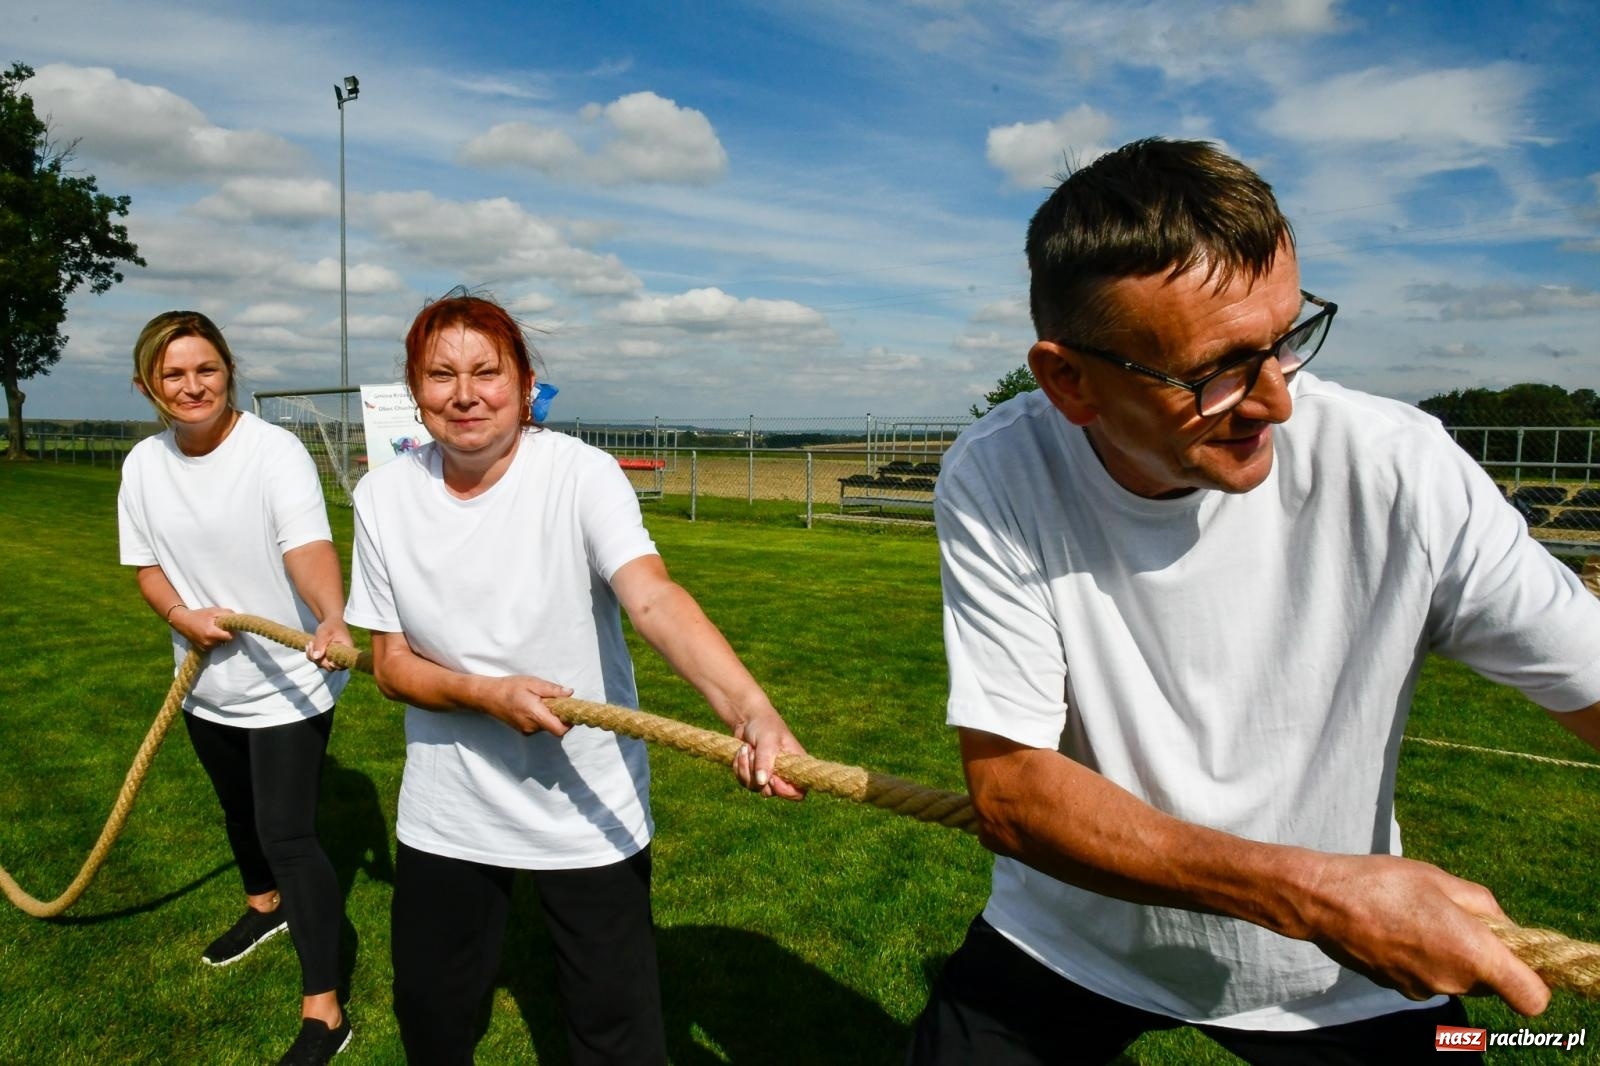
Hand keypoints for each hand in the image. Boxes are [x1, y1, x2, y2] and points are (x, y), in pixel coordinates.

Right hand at [169, 606, 235, 651]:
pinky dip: (214, 641)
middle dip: (226, 634)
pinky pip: (214, 646)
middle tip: (221, 627)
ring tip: (213, 629)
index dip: (232, 632)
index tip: (230, 627)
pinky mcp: (203, 649)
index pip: (230, 637)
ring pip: (220, 644)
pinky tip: (209, 634)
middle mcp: (209, 643)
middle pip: (226, 641)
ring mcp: (205, 647)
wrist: (182, 621)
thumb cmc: (199, 615)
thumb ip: (227, 613)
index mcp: (211, 634)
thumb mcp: (213, 611)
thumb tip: (237, 618)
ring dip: (220, 638)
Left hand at [306, 618, 354, 671]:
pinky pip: (318, 661)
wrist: (330, 622)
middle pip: (329, 667)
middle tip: (310, 645)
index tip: (321, 656)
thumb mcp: (324, 632)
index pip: (341, 664)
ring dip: (312, 656)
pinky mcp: (327, 657)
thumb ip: (320, 644)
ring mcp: (334, 657)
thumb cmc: (330, 625)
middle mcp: (341, 656)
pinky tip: (309, 645)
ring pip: (322, 665)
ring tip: (309, 643)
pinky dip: (311, 655)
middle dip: (317, 659)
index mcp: (346, 649)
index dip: (330, 664)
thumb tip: (316, 657)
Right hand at [480, 675, 572, 736]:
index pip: (559, 729)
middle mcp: (532, 727)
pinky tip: (533, 705)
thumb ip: (552, 690)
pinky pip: (539, 725)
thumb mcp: (533, 683)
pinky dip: (542, 717)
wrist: (488, 696)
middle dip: (559, 715)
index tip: (569, 709)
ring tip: (540, 700)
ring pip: (547, 726)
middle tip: (555, 699)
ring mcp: (527, 731)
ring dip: (549, 715)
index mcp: (535, 715)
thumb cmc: (510, 687)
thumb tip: (570, 693)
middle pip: (555, 727)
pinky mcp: (523, 730)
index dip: (569, 722)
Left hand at [734, 710, 807, 800]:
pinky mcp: (753, 774)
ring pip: (755, 787)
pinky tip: (741, 751)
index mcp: (795, 766)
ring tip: (746, 748)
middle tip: (754, 753)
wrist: (747, 719)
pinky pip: (744, 781)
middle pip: (771, 792)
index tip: (772, 778)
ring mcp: (767, 775)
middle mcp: (783, 773)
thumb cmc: (764, 725)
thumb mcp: (767, 740)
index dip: (785, 791)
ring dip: (745, 768)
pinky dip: (739, 767)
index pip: (799, 792)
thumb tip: (762, 782)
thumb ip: (765, 761)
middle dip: (757, 774)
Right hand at [1299, 853, 1548, 1014]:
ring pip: (1458, 978)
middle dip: (1484, 954)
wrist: (1323, 901)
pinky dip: (1424, 959)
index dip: (1534, 979)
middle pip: (1492, 983)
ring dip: (1451, 955)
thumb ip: (1484, 905)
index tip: (1515, 951)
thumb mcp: (1442, 879)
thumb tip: (1502, 925)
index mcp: (1473, 954)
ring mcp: (1424, 989)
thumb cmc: (1384, 883)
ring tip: (1419, 918)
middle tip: (1455, 916)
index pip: (1531, 998)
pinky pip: (1429, 977)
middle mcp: (1453, 982)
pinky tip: (1398, 929)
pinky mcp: (1399, 988)